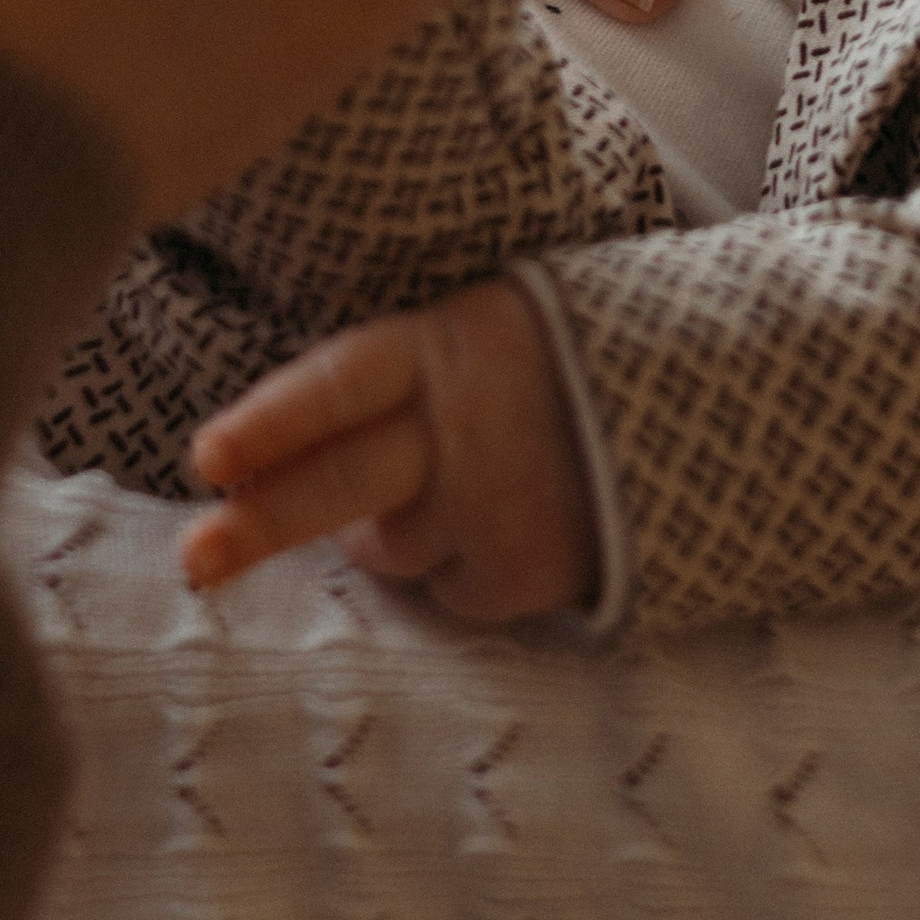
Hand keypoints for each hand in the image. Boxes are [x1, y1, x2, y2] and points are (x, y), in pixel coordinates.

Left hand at [181, 274, 597, 624]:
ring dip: (400, 530)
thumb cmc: (572, 359)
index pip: (343, 382)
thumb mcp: (492, 329)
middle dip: (260, 523)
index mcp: (448, 345)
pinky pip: (451, 590)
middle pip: (339, 483)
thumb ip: (407, 376)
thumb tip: (286, 449)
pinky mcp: (527, 573)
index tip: (207, 457)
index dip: (274, 420)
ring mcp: (496, 506)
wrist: (721, 404)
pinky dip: (467, 568)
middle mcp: (465, 428)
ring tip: (477, 483)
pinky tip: (520, 523)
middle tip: (198, 557)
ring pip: (386, 546)